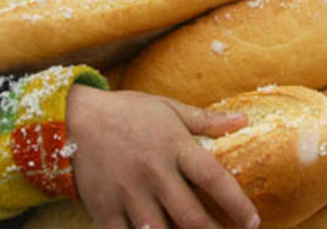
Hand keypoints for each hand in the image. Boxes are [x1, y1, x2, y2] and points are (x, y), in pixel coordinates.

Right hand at [66, 85, 259, 228]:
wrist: (73, 118)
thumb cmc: (127, 112)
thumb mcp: (168, 108)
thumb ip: (206, 120)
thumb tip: (243, 120)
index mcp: (174, 146)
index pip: (214, 179)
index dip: (237, 203)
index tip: (253, 221)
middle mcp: (154, 172)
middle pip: (191, 215)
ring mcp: (128, 192)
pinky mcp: (105, 208)